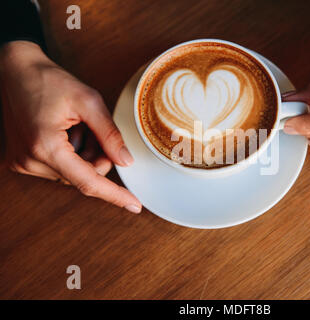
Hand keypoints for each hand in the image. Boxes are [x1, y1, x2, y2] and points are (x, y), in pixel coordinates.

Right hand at [0, 41, 141, 212]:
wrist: (12, 70)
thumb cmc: (48, 80)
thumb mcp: (87, 101)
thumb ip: (109, 134)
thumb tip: (126, 162)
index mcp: (45, 147)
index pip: (88, 182)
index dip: (115, 195)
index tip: (135, 205)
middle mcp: (30, 161)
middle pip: (83, 176)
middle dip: (98, 156)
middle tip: (93, 128)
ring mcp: (23, 163)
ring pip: (74, 173)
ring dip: (84, 153)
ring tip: (74, 125)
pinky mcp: (22, 161)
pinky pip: (60, 168)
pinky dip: (72, 153)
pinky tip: (65, 131)